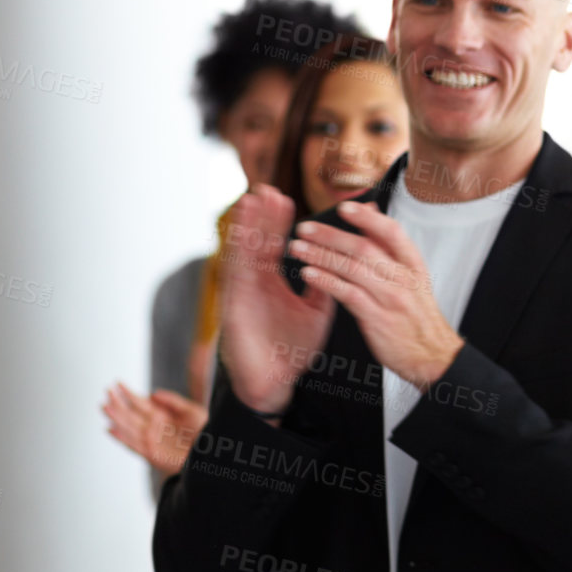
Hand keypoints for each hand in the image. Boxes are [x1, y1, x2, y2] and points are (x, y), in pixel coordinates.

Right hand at [102, 385, 207, 475]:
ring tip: (105, 407)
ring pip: (128, 428)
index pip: (141, 403)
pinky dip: (121, 438)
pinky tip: (111, 429)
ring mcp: (151, 440)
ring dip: (116, 418)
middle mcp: (153, 428)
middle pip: (130, 414)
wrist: (211, 452)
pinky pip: (133, 445)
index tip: (118, 384)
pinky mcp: (151, 454)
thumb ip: (173, 401)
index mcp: (162, 416)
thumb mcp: (191, 411)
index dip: (129, 394)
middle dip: (118, 403)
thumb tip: (153, 393)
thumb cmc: (204, 433)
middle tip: (107, 391)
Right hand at [218, 186, 335, 414]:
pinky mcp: (234, 307)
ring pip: (242, 254)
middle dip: (261, 216)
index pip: (275, 245)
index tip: (285, 197)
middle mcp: (254, 284)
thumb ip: (323, 285)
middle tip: (266, 188)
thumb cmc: (290, 350)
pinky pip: (235, 276)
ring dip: (246, 227)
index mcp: (272, 283)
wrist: (275, 383)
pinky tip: (240, 235)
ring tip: (252, 199)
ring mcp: (242, 294)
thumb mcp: (315, 312)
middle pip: (256, 243)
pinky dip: (237, 254)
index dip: (278, 222)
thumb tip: (337, 260)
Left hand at [288, 200, 463, 387]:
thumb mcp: (413, 277)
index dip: (368, 217)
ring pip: (352, 268)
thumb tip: (371, 214)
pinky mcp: (377, 318)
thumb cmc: (417, 316)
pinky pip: (348, 294)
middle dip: (330, 235)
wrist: (433, 355)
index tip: (344, 207)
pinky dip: (326, 281)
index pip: (392, 231)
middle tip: (305, 228)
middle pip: (364, 247)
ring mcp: (391, 298)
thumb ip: (390, 248)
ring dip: (320, 255)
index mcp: (413, 264)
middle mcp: (403, 278)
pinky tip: (309, 273)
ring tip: (297, 248)